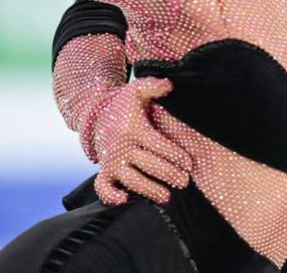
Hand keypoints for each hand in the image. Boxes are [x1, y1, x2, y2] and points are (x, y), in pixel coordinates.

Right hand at [89, 77, 192, 205]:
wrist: (97, 115)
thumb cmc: (125, 105)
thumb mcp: (137, 90)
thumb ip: (153, 86)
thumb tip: (169, 86)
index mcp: (133, 128)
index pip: (157, 144)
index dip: (175, 155)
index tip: (189, 163)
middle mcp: (121, 146)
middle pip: (148, 164)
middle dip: (169, 174)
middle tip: (184, 181)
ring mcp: (111, 160)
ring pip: (131, 180)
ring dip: (149, 189)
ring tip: (167, 196)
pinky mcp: (104, 171)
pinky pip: (102, 187)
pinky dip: (110, 196)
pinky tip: (124, 200)